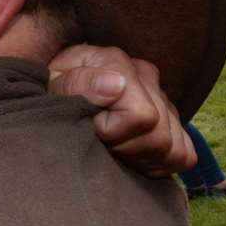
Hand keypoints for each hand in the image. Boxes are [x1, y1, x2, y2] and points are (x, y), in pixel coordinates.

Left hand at [48, 45, 190, 177]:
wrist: (47, 93)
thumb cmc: (43, 90)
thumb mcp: (45, 85)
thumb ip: (75, 84)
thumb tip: (115, 87)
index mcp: (115, 62)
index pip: (142, 116)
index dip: (110, 133)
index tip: (85, 128)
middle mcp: (145, 75)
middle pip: (160, 138)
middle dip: (124, 150)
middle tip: (95, 142)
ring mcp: (160, 97)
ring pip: (174, 150)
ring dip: (140, 158)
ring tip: (109, 148)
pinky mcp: (169, 119)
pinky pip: (183, 156)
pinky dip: (156, 163)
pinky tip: (127, 155)